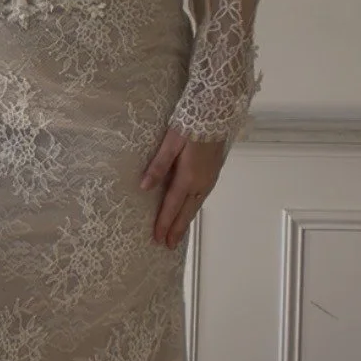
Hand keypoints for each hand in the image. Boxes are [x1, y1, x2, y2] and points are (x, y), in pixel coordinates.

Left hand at [140, 123, 225, 247]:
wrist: (216, 114)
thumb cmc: (190, 125)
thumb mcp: (170, 143)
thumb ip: (158, 166)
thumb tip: (144, 187)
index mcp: (188, 177)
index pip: (172, 206)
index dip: (164, 223)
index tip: (158, 239)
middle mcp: (201, 183)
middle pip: (186, 212)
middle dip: (176, 229)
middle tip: (168, 246)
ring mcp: (209, 180)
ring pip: (195, 207)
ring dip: (185, 222)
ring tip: (177, 235)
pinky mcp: (213, 174)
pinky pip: (201, 199)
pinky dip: (193, 210)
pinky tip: (190, 211)